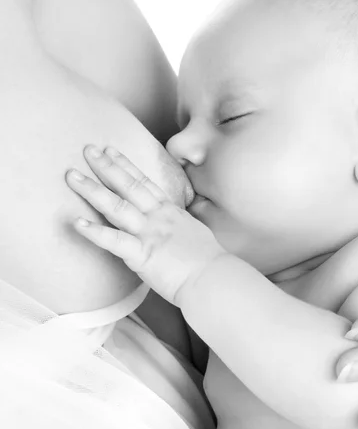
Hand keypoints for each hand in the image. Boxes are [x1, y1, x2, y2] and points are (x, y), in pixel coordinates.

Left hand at [66, 145, 225, 305]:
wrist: (214, 278)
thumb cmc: (208, 261)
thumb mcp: (195, 232)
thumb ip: (179, 224)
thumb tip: (176, 223)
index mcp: (171, 212)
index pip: (145, 182)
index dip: (126, 165)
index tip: (111, 150)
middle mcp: (158, 217)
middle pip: (129, 186)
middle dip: (106, 166)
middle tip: (88, 150)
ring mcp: (150, 234)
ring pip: (117, 206)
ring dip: (92, 190)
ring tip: (72, 176)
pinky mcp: (142, 254)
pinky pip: (114, 241)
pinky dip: (94, 232)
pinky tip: (76, 222)